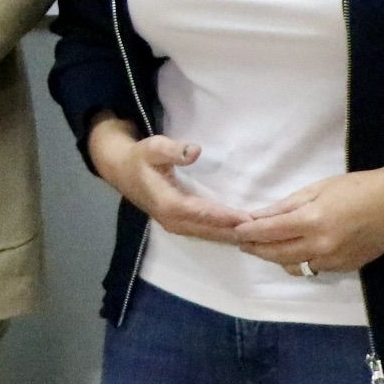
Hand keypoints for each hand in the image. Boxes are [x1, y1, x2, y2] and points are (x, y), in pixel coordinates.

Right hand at [84, 117, 244, 241]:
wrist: (121, 170)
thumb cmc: (140, 157)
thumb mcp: (154, 147)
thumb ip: (174, 150)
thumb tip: (195, 150)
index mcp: (168, 204)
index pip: (203, 213)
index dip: (225, 216)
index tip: (249, 218)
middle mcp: (172, 220)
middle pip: (209, 230)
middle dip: (234, 231)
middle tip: (263, 231)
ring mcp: (174, 225)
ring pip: (208, 235)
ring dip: (230, 236)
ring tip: (257, 235)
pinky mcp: (177, 225)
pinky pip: (204, 233)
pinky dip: (222, 234)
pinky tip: (239, 233)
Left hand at [231, 164, 383, 277]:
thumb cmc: (356, 188)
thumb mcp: (317, 189)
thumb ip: (286, 205)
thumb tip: (259, 216)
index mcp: (312, 221)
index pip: (269, 232)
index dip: (249, 233)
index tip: (236, 231)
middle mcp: (320, 246)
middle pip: (276, 254)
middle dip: (256, 248)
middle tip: (244, 242)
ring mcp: (333, 261)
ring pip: (294, 266)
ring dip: (277, 257)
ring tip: (267, 246)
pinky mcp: (344, 268)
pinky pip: (313, 268)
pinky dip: (300, 260)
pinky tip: (297, 249)